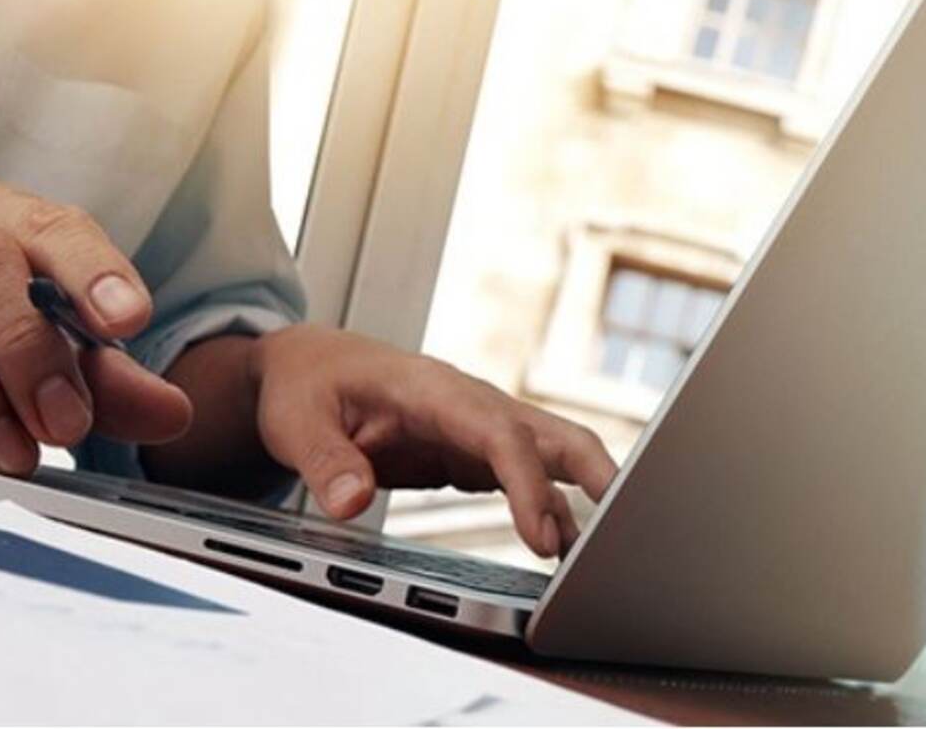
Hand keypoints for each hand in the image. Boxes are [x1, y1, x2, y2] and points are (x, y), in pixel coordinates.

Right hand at [0, 175, 190, 473]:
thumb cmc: (2, 322)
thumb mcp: (65, 345)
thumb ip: (116, 380)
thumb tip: (173, 414)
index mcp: (17, 218)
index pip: (60, 229)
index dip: (94, 273)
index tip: (128, 320)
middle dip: (28, 355)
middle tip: (64, 426)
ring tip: (13, 454)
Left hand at [248, 326, 617, 557]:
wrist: (308, 366)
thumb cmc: (306, 385)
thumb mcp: (296, 423)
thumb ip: (325, 462)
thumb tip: (353, 503)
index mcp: (432, 389)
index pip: (498, 434)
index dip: (528, 486)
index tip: (542, 540)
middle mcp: (469, 404)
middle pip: (553, 434)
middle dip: (601, 476)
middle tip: (630, 532)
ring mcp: (478, 426)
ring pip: (554, 453)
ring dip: (587, 497)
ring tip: (606, 559)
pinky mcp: (474, 450)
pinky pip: (529, 476)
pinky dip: (555, 508)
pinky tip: (564, 549)